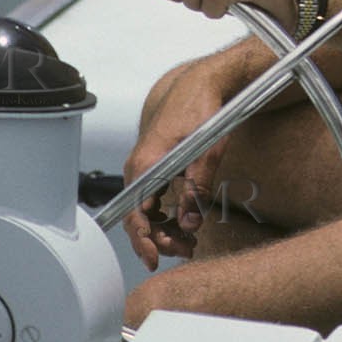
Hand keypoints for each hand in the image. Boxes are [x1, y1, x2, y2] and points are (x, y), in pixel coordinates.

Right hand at [122, 59, 228, 270]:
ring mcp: (145, 167)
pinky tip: (183, 224)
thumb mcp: (207, 150)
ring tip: (188, 242)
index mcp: (145, 164)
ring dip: (164, 230)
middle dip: (159, 240)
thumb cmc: (201, 109)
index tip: (156, 257)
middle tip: (185, 250)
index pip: (134, 214)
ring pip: (146, 211)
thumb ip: (198, 188)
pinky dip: (166, 216)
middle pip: (138, 217)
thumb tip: (191, 222)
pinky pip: (152, 199)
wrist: (199, 84)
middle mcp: (139, 167)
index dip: (144, 240)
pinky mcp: (154, 167)